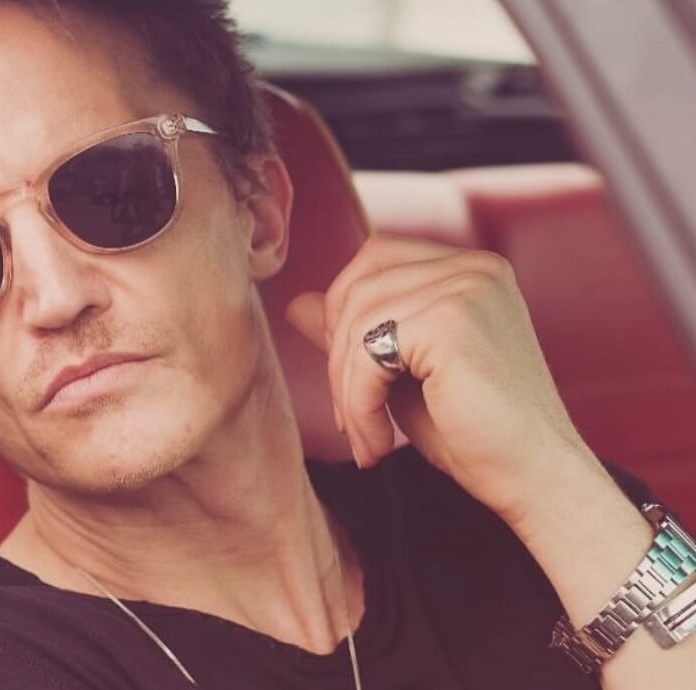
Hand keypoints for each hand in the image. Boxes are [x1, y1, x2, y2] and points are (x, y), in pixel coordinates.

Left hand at [286, 233, 600, 525]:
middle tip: (350, 419)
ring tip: (366, 438)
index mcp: (469, 269)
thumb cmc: (476, 434)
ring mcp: (467, 286)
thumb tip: (297, 303)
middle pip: (358, 287)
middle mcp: (473, 266)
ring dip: (346, 391)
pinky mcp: (453, 320)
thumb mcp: (401, 374)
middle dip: (338, 359)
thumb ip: (355, 334)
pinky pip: (368, 354)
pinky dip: (358, 404)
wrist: (537, 479)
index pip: (373, 261)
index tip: (351, 384)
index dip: (344, 319)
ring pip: (356, 322)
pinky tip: (377, 443)